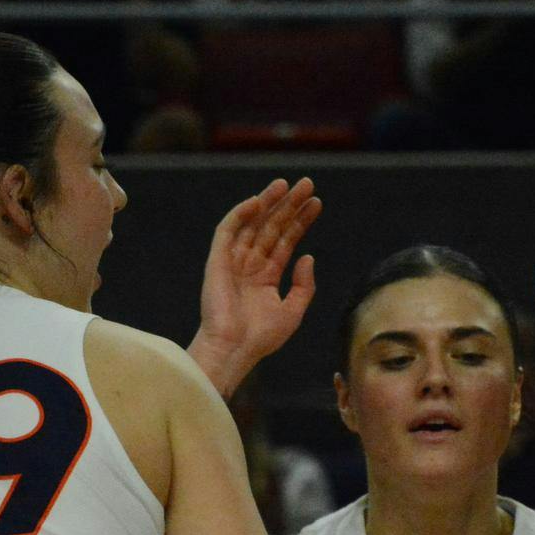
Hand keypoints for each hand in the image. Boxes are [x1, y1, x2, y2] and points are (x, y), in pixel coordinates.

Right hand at [188, 177, 321, 394]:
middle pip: (272, 227)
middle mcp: (250, 265)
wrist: (234, 349)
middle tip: (307, 184)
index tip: (317, 203)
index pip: (286, 240)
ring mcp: (234, 262)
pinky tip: (258, 202)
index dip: (301, 221)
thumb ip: (303, 285)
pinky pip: (227, 231)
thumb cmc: (261, 338)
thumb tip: (308, 257)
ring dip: (268, 203)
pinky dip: (240, 214)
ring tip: (287, 185)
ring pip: (253, 224)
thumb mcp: (292, 311)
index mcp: (266, 276)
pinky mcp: (218, 261)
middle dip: (288, 205)